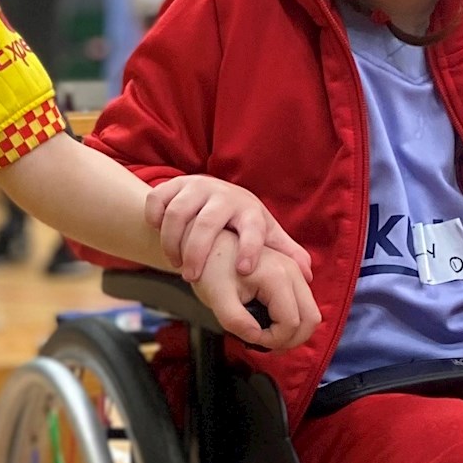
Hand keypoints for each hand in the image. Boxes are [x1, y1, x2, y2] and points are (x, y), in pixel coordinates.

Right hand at [147, 173, 313, 285]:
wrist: (211, 194)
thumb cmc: (240, 221)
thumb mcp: (264, 233)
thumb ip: (284, 252)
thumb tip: (308, 273)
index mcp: (248, 210)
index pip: (252, 227)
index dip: (249, 248)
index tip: (243, 271)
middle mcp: (222, 196)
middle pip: (207, 223)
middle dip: (197, 252)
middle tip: (191, 277)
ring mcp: (195, 188)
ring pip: (178, 213)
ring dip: (171, 241)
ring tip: (175, 262)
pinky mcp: (173, 185)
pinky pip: (157, 199)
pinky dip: (154, 218)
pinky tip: (155, 233)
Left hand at [194, 233, 320, 350]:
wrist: (210, 245)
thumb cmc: (212, 269)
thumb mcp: (217, 298)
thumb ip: (236, 321)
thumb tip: (257, 338)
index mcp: (277, 276)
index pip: (290, 323)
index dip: (273, 340)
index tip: (251, 339)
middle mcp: (293, 271)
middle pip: (311, 319)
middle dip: (290, 340)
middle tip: (264, 345)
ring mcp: (295, 272)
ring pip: (311, 314)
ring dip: (293, 332)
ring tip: (267, 338)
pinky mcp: (293, 275)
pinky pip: (303, 306)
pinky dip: (293, 321)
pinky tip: (271, 325)